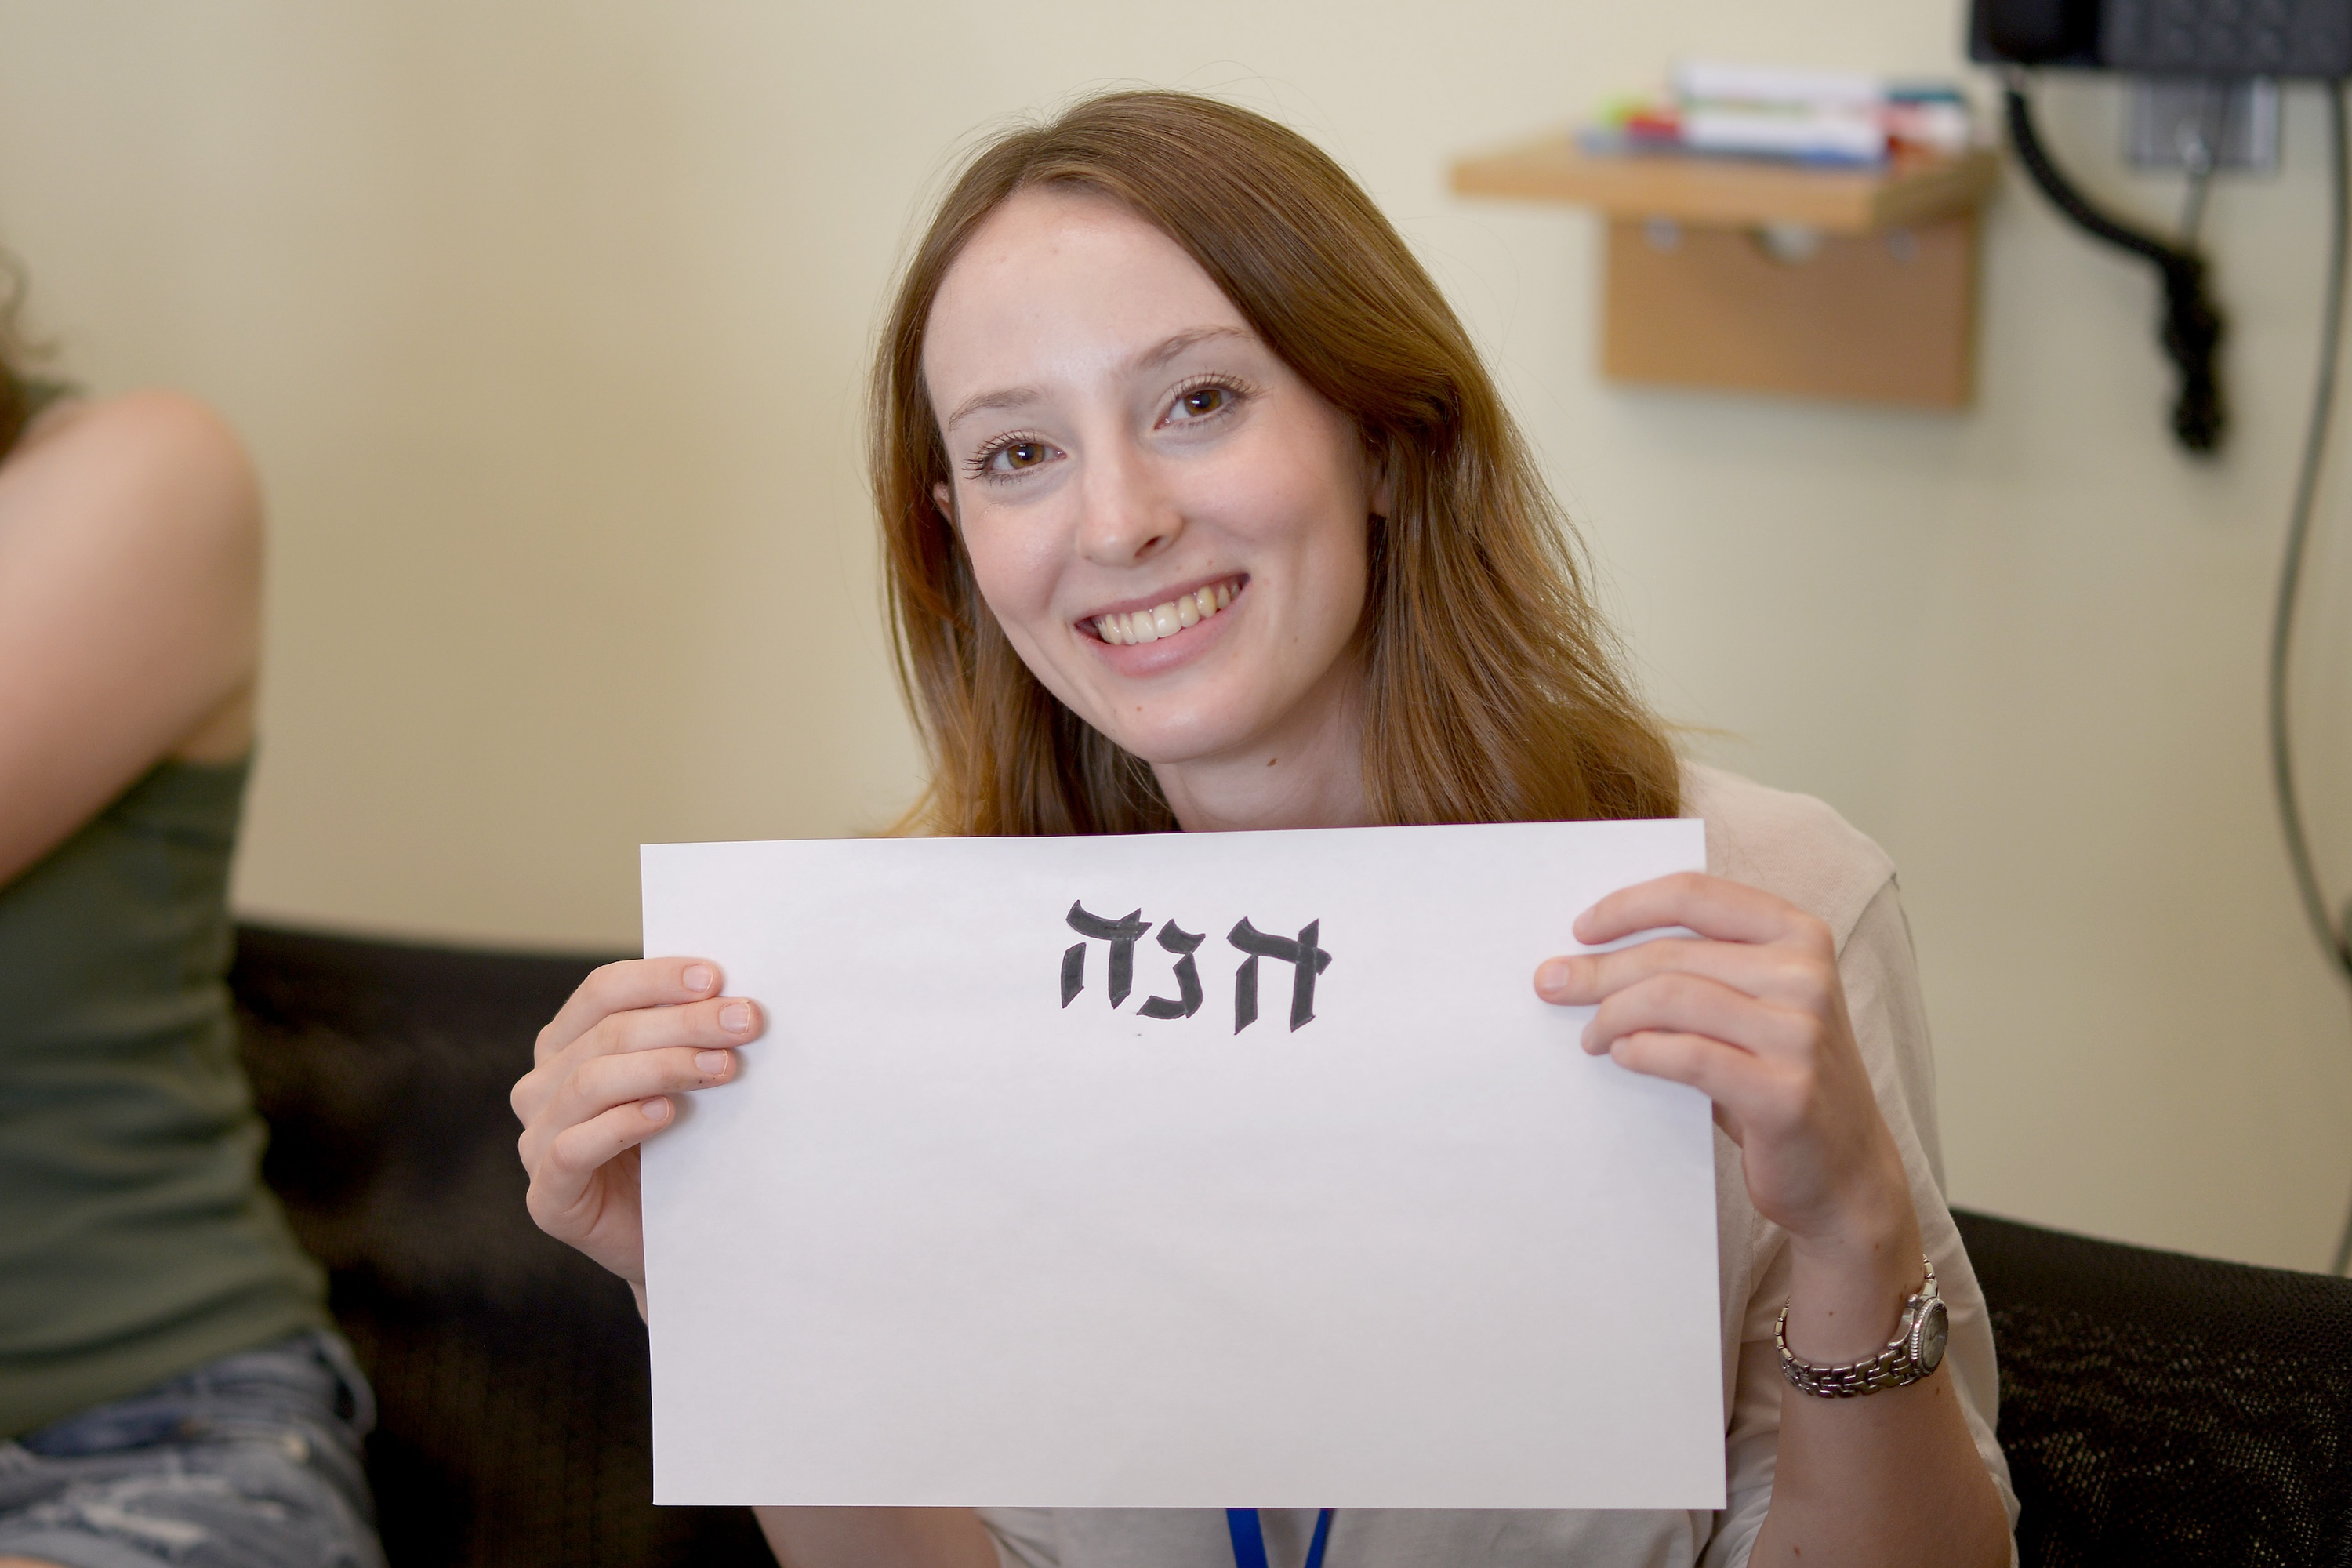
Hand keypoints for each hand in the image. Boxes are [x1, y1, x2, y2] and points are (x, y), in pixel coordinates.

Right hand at [511, 957, 764, 1297]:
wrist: (672, 1241)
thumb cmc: (677, 1150)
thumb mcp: (679, 1083)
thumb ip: (684, 1039)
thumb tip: (733, 997)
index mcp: (565, 1045)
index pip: (601, 991)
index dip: (657, 978)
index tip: (716, 977)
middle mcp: (541, 1086)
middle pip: (607, 1034)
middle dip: (682, 1022)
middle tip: (744, 1022)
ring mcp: (536, 1141)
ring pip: (591, 1082)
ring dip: (663, 1066)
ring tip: (722, 1068)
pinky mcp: (547, 1196)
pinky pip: (573, 1148)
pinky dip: (622, 1124)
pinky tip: (667, 1114)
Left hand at [1533, 873, 1912, 1262]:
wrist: (1845, 1168)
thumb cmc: (1778, 1076)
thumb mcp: (1756, 1004)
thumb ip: (1702, 968)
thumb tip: (1589, 953)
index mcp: (1799, 934)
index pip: (1695, 895)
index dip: (1627, 906)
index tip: (1580, 929)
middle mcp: (1806, 974)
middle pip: (1672, 953)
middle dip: (1598, 970)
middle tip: (1552, 985)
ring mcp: (1801, 1034)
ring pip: (1671, 998)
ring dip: (1612, 1015)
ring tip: (1590, 1036)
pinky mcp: (1785, 1092)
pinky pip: (1687, 1056)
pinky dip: (1641, 1052)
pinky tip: (1622, 1056)